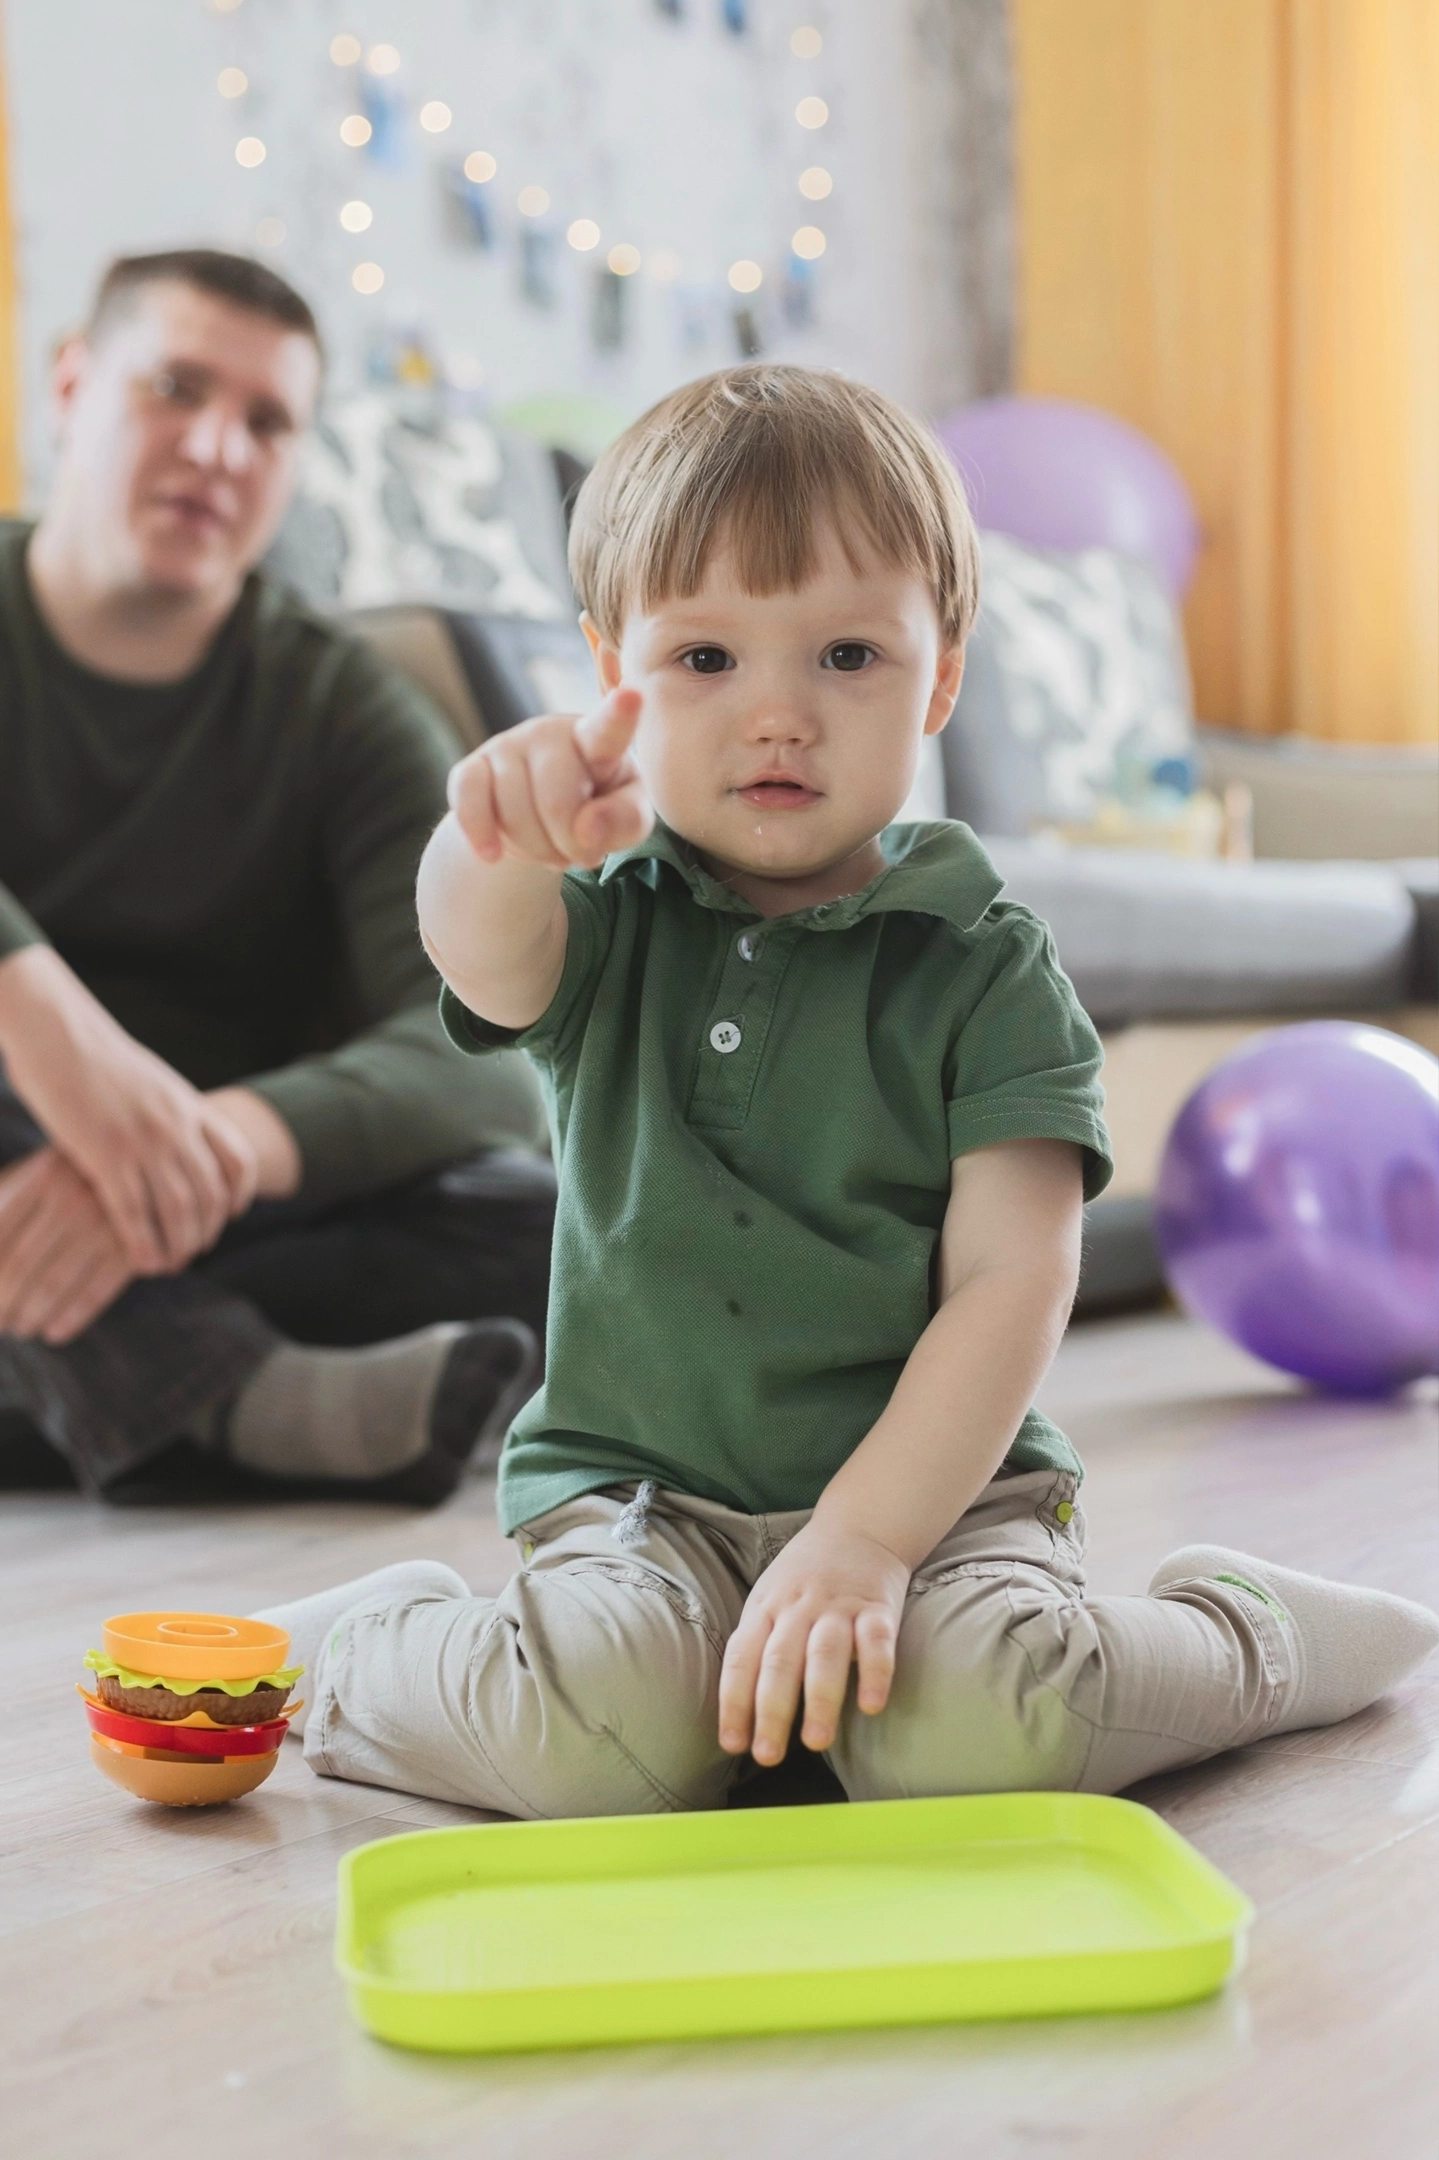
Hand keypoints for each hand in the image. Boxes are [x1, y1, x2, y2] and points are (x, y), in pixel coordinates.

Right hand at [0, 947, 257, 1272]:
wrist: (59, 1033)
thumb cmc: (94, 1057)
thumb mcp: (150, 1080)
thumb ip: (168, 1109)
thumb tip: (178, 1127)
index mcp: (189, 1106)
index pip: (237, 1158)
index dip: (241, 1193)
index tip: (231, 1214)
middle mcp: (176, 1125)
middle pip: (211, 1193)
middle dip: (207, 1230)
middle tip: (194, 1251)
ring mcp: (144, 1141)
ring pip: (179, 1208)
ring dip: (180, 1244)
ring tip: (171, 1265)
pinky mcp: (106, 1154)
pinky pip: (134, 1212)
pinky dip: (144, 1243)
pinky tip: (143, 1263)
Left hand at [0, 1148, 134, 1342]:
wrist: (149, 1169)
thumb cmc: (71, 1178)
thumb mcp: (35, 1176)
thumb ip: (1, 1201)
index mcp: (42, 1175)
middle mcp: (74, 1196)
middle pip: (21, 1264)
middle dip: (2, 1302)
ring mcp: (108, 1222)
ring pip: (56, 1283)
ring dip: (30, 1315)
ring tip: (19, 1328)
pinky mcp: (136, 1246)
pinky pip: (96, 1292)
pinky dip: (71, 1318)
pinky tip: (53, 1332)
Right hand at [448, 686, 651, 871]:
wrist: (541, 819)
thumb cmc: (597, 809)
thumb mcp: (628, 820)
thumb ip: (624, 821)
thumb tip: (586, 830)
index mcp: (597, 741)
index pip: (609, 728)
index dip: (620, 714)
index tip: (631, 696)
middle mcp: (550, 734)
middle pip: (556, 801)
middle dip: (568, 844)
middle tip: (580, 854)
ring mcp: (507, 746)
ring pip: (514, 811)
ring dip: (535, 850)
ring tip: (551, 851)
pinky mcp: (471, 767)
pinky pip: (468, 802)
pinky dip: (480, 834)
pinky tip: (493, 854)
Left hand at [718, 1518, 909, 1766]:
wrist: (859, 1525)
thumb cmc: (804, 1578)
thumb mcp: (768, 1599)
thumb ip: (756, 1648)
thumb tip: (739, 1715)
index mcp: (765, 1608)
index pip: (742, 1657)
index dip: (734, 1701)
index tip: (733, 1744)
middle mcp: (798, 1608)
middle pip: (780, 1661)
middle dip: (771, 1710)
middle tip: (767, 1755)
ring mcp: (839, 1607)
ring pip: (825, 1653)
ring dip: (819, 1698)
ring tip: (816, 1742)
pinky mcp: (878, 1607)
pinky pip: (877, 1640)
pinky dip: (875, 1672)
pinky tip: (871, 1705)